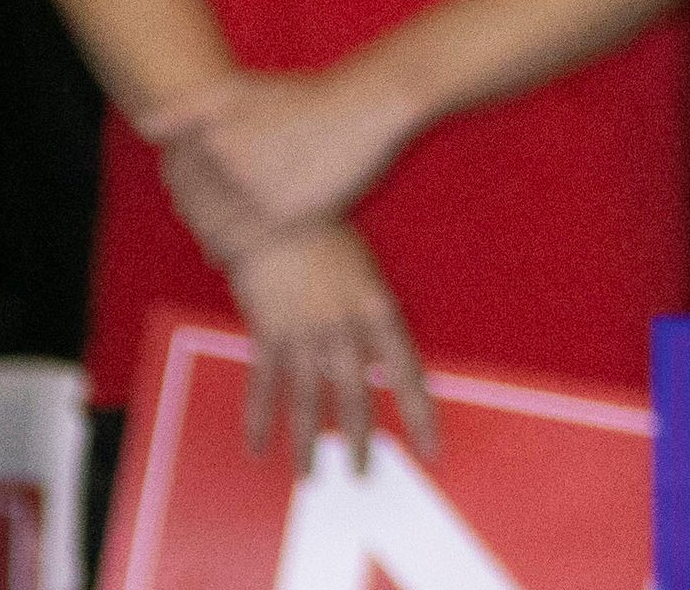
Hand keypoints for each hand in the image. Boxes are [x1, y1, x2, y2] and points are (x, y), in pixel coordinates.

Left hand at [149, 67, 419, 263]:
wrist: (369, 105)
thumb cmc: (309, 97)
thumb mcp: (245, 89)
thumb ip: (192, 107)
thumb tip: (145, 124)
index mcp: (214, 135)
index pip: (176, 173)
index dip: (179, 188)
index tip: (189, 194)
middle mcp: (229, 164)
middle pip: (194, 205)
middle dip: (193, 217)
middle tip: (202, 224)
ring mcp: (257, 192)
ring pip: (215, 228)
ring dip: (210, 238)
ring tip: (216, 242)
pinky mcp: (286, 216)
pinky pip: (245, 245)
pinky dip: (231, 253)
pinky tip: (229, 256)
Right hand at [227, 222, 436, 469]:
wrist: (273, 211)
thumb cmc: (326, 233)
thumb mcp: (365, 269)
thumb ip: (372, 314)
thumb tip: (381, 358)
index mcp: (376, 307)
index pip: (405, 370)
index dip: (419, 412)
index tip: (431, 448)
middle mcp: (341, 326)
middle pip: (355, 395)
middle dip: (359, 440)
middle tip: (361, 474)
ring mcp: (301, 332)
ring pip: (308, 400)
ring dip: (309, 443)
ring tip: (310, 478)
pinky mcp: (266, 334)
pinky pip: (264, 386)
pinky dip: (259, 419)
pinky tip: (259, 449)